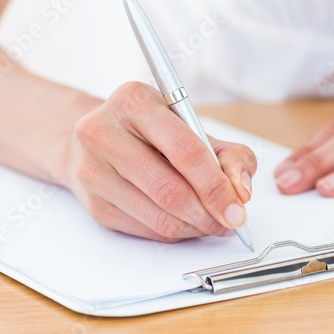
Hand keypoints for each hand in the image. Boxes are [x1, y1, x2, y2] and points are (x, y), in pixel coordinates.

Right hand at [65, 81, 256, 241]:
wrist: (98, 139)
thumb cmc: (151, 132)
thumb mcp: (193, 127)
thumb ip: (229, 154)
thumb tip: (241, 191)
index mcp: (135, 101)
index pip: (185, 150)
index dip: (216, 186)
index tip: (237, 209)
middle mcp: (104, 131)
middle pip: (169, 189)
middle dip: (207, 214)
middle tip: (228, 223)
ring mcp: (93, 169)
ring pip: (157, 215)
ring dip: (193, 228)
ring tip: (210, 223)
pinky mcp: (92, 202)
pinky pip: (143, 229)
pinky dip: (172, 233)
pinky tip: (184, 222)